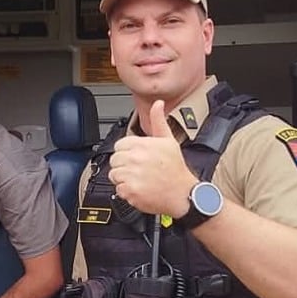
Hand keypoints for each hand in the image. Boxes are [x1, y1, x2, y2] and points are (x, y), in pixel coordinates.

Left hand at [108, 100, 195, 217]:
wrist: (182, 193)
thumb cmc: (176, 168)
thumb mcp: (169, 140)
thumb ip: (158, 121)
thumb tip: (158, 104)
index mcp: (142, 144)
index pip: (119, 145)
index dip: (126, 152)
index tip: (135, 158)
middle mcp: (136, 158)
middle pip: (115, 160)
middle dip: (123, 165)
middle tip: (138, 170)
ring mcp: (132, 175)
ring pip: (114, 175)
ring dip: (123, 179)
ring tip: (139, 180)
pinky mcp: (130, 190)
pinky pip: (118, 190)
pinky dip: (126, 192)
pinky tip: (139, 189)